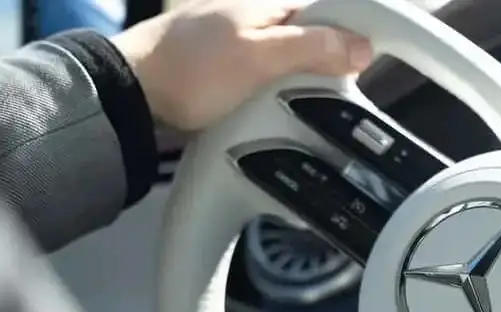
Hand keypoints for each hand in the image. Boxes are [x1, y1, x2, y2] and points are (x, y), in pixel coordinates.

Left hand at [111, 0, 373, 131]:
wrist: (131, 94)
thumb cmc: (191, 70)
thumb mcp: (259, 56)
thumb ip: (312, 47)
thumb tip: (361, 46)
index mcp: (269, 2)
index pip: (331, 10)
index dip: (355, 35)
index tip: (369, 65)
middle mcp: (258, 16)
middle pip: (316, 37)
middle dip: (331, 65)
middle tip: (338, 94)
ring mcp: (242, 42)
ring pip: (294, 61)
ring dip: (305, 85)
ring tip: (310, 108)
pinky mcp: (230, 69)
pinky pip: (271, 78)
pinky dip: (281, 95)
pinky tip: (280, 111)